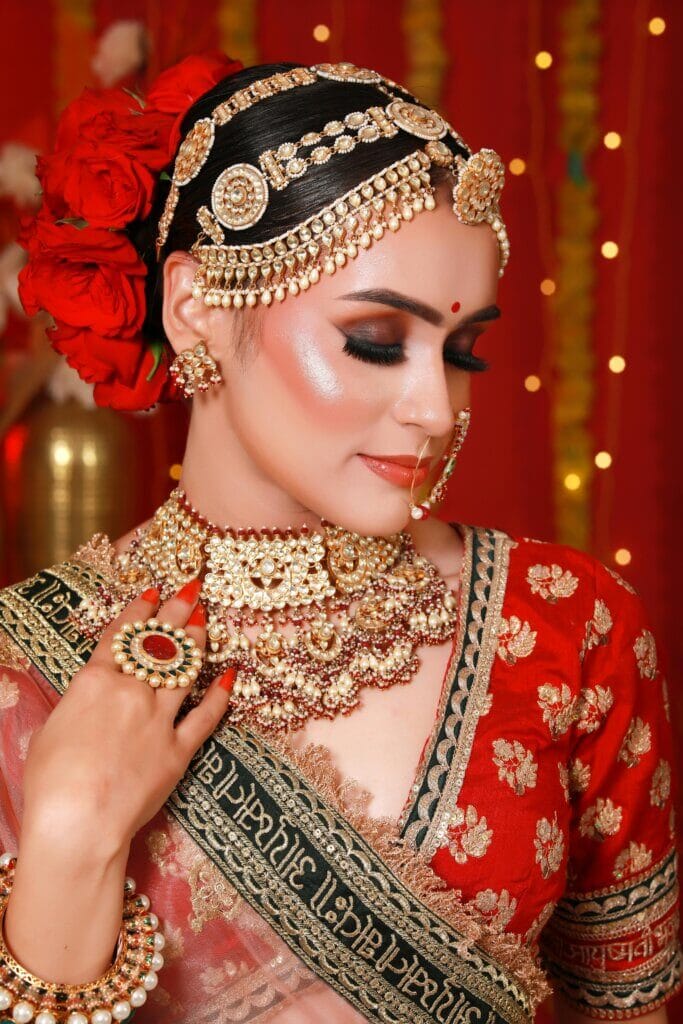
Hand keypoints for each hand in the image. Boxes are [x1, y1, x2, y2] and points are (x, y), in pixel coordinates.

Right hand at [21, 580, 234, 852]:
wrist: (77, 821)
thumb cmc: (50, 782)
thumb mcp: (50, 730)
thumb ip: (77, 707)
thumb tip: (86, 702)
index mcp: (94, 682)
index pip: (122, 635)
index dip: (139, 610)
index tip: (154, 589)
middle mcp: (131, 692)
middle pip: (159, 644)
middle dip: (177, 612)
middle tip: (193, 590)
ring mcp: (159, 719)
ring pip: (186, 669)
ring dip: (198, 642)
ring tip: (206, 621)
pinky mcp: (179, 750)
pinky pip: (206, 716)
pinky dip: (221, 695)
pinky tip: (230, 676)